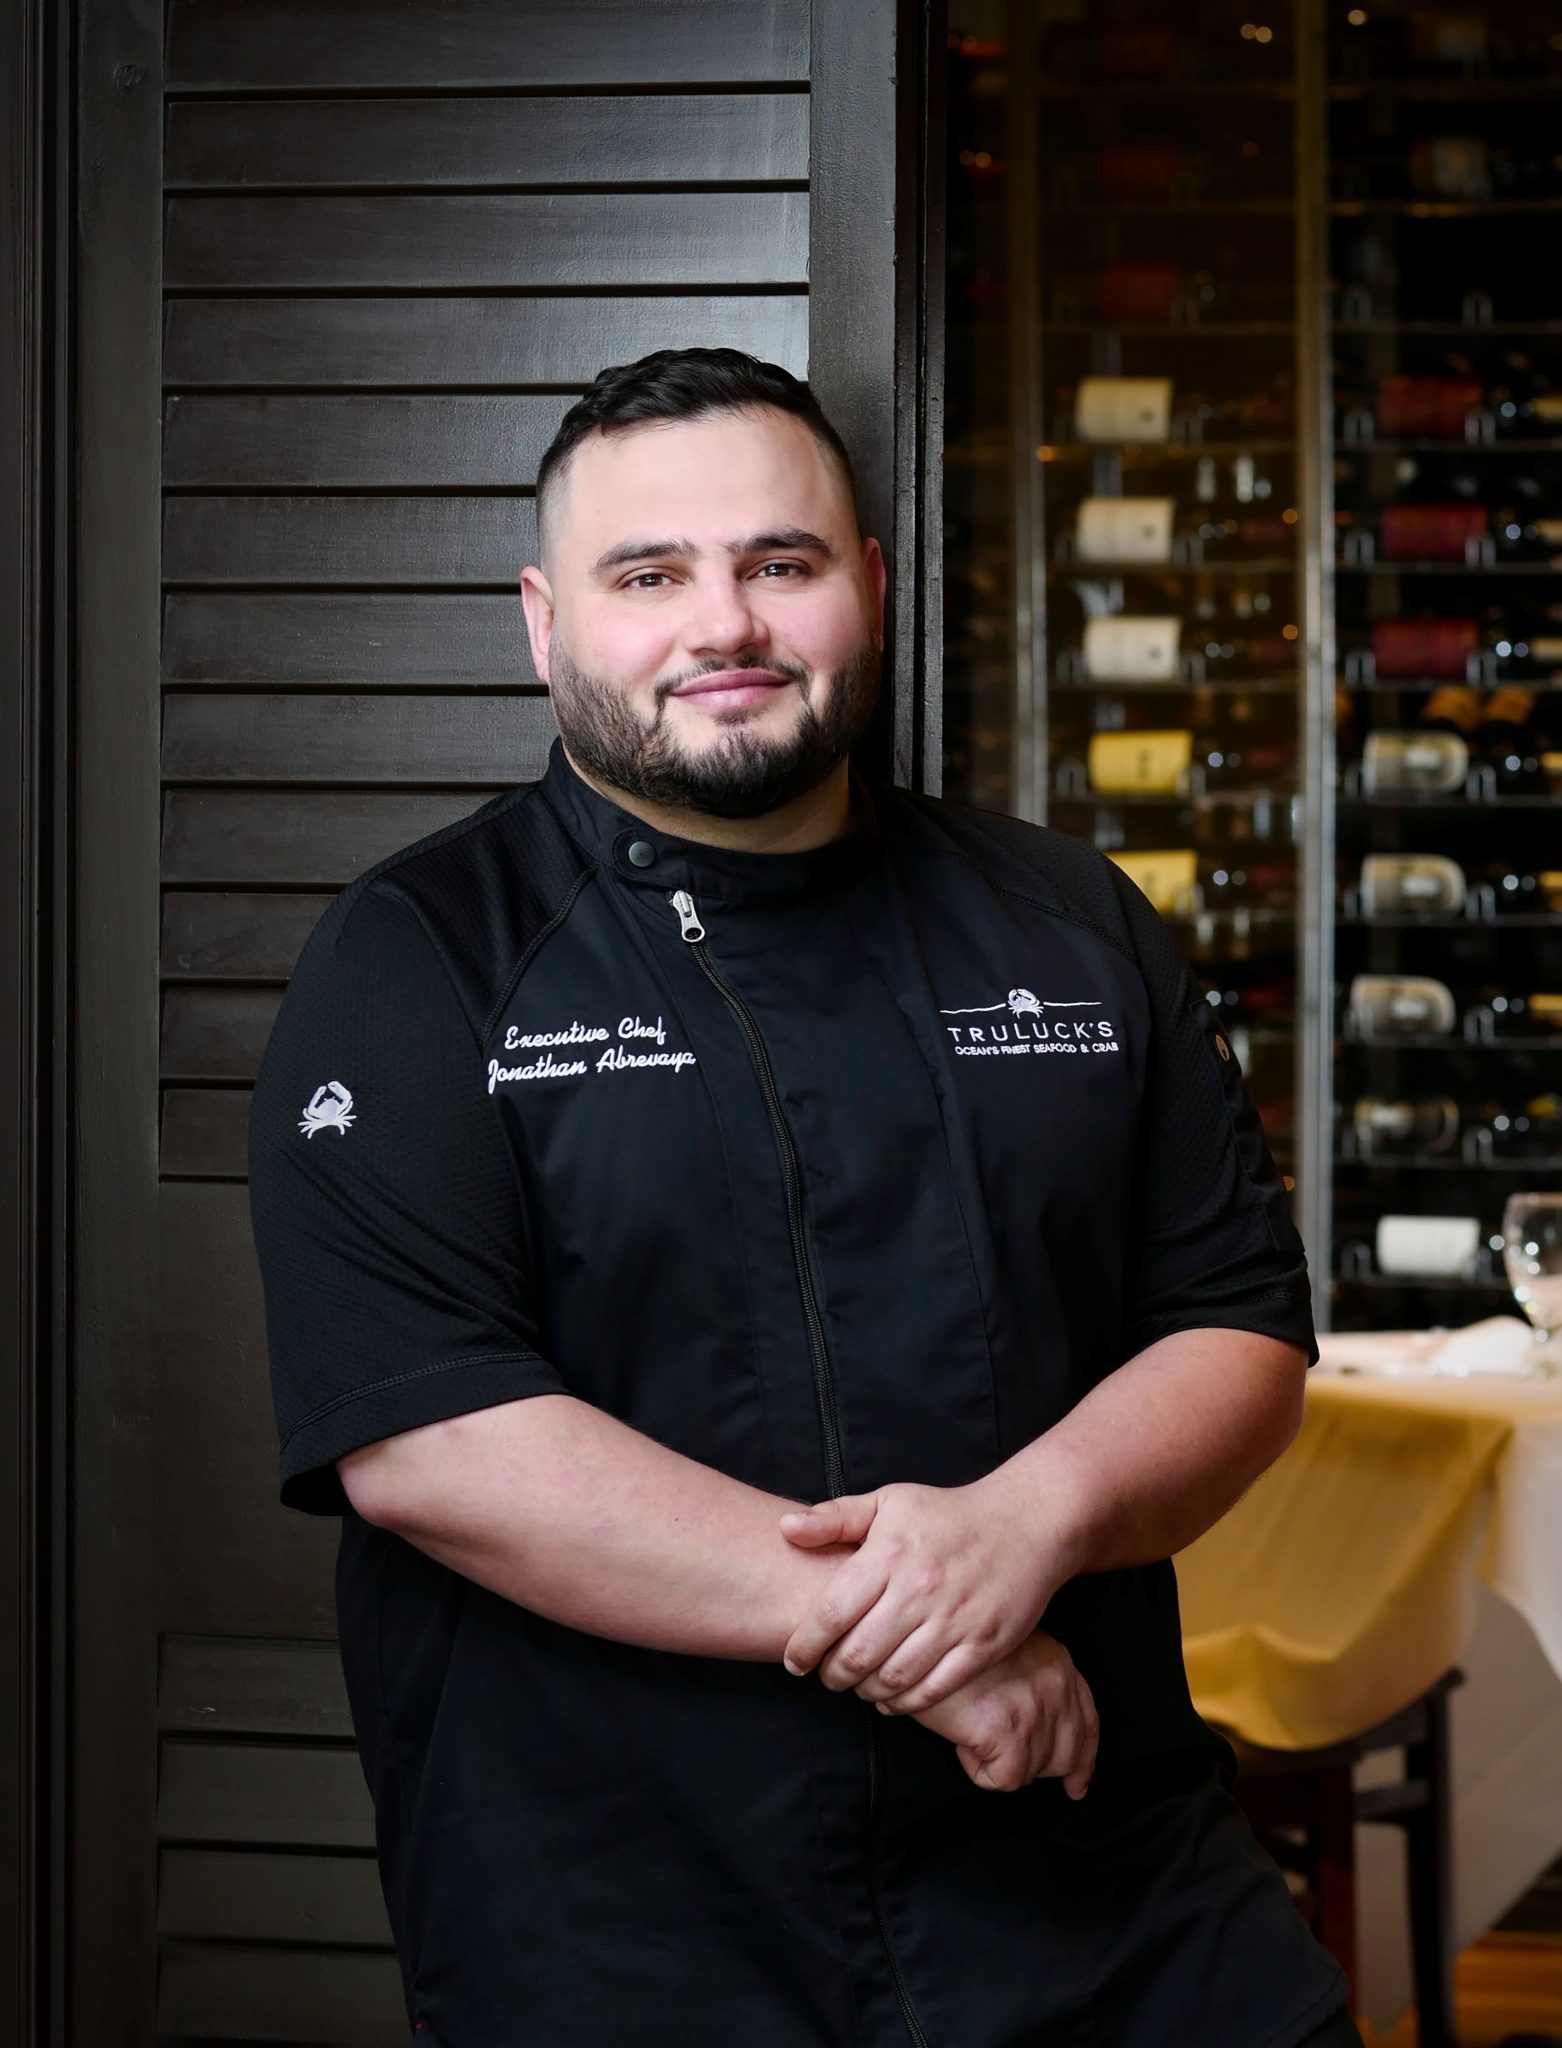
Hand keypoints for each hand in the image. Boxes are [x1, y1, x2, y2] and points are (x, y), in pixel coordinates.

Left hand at [778, 1477, 1070, 1712]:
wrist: (1025, 1523)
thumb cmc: (947, 1514)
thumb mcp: (889, 1501)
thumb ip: (834, 1518)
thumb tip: (786, 1528)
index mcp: (889, 1554)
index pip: (831, 1614)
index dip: (805, 1645)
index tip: (795, 1661)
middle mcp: (918, 1590)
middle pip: (858, 1654)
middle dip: (832, 1675)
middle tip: (827, 1677)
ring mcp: (953, 1621)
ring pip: (893, 1678)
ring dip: (866, 1691)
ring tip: (858, 1686)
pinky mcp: (983, 1645)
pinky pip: (934, 1689)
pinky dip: (905, 1703)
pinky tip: (892, 1697)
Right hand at [906, 1631, 1098, 1796]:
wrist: (913, 1641)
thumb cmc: (948, 1644)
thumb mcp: (1005, 1648)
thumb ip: (1032, 1680)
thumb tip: (1041, 1731)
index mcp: (1058, 1661)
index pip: (1087, 1722)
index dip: (1083, 1759)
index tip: (1076, 1783)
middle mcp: (1056, 1684)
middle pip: (1067, 1754)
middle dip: (1039, 1768)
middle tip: (1008, 1764)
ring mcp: (1035, 1708)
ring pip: (1030, 1771)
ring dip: (997, 1761)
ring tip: (970, 1733)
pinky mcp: (1009, 1732)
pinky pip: (1003, 1779)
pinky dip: (978, 1770)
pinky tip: (962, 1743)